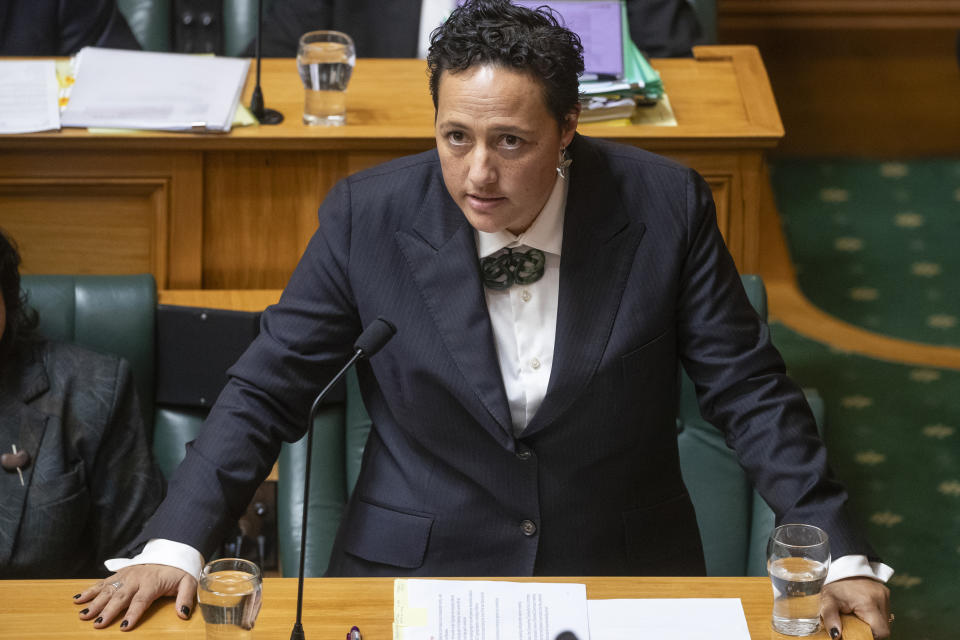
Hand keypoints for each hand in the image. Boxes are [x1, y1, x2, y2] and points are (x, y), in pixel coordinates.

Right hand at [72, 564, 195, 630]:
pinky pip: (102, 582)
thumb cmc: (178, 571)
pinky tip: (78, 599)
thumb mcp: (188, 582)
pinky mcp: (119, 573)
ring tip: (83, 615)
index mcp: (152, 583)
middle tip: (97, 624)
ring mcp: (126, 575)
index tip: (125, 627)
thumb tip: (183, 614)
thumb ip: (186, 597)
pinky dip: (89, 590)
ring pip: (108, 589)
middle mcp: (136, 579)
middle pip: (120, 596)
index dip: (133, 613)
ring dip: (95, 602)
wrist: (171, 552)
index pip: (141, 600)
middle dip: (108, 611)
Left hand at [821, 577, 890, 638]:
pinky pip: (884, 610)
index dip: (871, 636)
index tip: (858, 632)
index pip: (881, 631)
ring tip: (860, 616)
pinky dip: (876, 614)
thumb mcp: (828, 601)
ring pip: (885, 619)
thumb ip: (831, 619)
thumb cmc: (834, 584)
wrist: (840, 566)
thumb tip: (836, 636)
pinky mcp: (885, 592)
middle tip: (857, 625)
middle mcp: (880, 599)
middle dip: (872, 630)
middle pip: (884, 627)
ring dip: (874, 622)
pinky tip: (864, 610)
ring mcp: (885, 595)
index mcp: (868, 603)